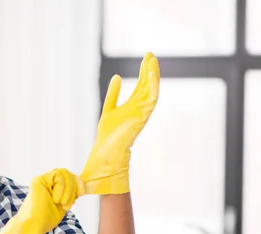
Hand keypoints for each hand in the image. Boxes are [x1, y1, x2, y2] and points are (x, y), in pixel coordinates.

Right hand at [16, 168, 80, 233]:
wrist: (35, 224)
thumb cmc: (47, 219)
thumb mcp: (65, 204)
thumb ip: (72, 194)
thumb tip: (83, 186)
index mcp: (53, 187)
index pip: (70, 178)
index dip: (79, 183)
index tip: (81, 193)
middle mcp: (47, 181)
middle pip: (68, 174)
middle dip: (74, 187)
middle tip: (67, 203)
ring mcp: (43, 179)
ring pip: (65, 172)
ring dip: (68, 190)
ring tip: (62, 203)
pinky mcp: (39, 179)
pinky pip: (58, 175)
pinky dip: (61, 188)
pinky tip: (55, 199)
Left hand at [80, 52, 159, 194]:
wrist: (107, 151)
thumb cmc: (107, 135)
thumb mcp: (109, 108)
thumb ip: (113, 94)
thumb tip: (117, 76)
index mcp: (133, 106)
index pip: (142, 85)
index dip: (144, 71)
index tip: (147, 57)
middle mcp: (140, 108)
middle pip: (148, 85)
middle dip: (149, 69)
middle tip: (150, 53)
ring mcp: (142, 111)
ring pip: (151, 89)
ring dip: (153, 75)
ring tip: (152, 60)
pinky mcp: (142, 115)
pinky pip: (152, 98)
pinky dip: (153, 86)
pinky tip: (152, 73)